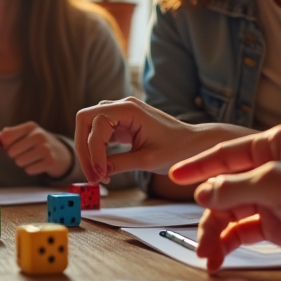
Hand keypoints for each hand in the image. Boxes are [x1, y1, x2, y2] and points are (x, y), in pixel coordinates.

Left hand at [0, 122, 72, 176]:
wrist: (58, 152)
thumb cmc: (34, 142)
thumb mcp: (24, 133)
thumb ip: (8, 134)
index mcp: (30, 126)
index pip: (6, 136)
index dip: (5, 144)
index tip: (11, 145)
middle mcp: (39, 135)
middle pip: (11, 151)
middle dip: (13, 155)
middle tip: (22, 153)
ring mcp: (46, 148)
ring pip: (19, 162)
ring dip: (21, 163)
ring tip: (29, 158)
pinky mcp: (50, 161)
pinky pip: (29, 170)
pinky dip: (30, 169)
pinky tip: (36, 163)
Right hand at [74, 97, 236, 183]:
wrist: (196, 145)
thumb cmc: (178, 149)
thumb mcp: (148, 160)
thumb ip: (119, 164)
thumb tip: (96, 174)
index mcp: (129, 109)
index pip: (95, 124)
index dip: (93, 150)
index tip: (99, 174)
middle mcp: (122, 106)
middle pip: (85, 119)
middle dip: (84, 148)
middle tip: (91, 174)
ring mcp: (121, 113)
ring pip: (89, 126)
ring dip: (88, 150)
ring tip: (96, 174)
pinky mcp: (122, 124)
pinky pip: (99, 133)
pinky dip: (97, 150)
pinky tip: (103, 168)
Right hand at [169, 125, 280, 278]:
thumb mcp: (278, 184)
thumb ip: (233, 187)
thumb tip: (203, 193)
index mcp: (275, 146)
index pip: (226, 154)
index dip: (198, 166)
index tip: (173, 175)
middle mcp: (274, 171)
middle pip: (224, 188)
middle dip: (208, 213)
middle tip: (201, 236)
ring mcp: (277, 200)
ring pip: (231, 214)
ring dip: (216, 234)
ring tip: (209, 256)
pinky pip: (243, 233)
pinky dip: (230, 244)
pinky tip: (221, 258)